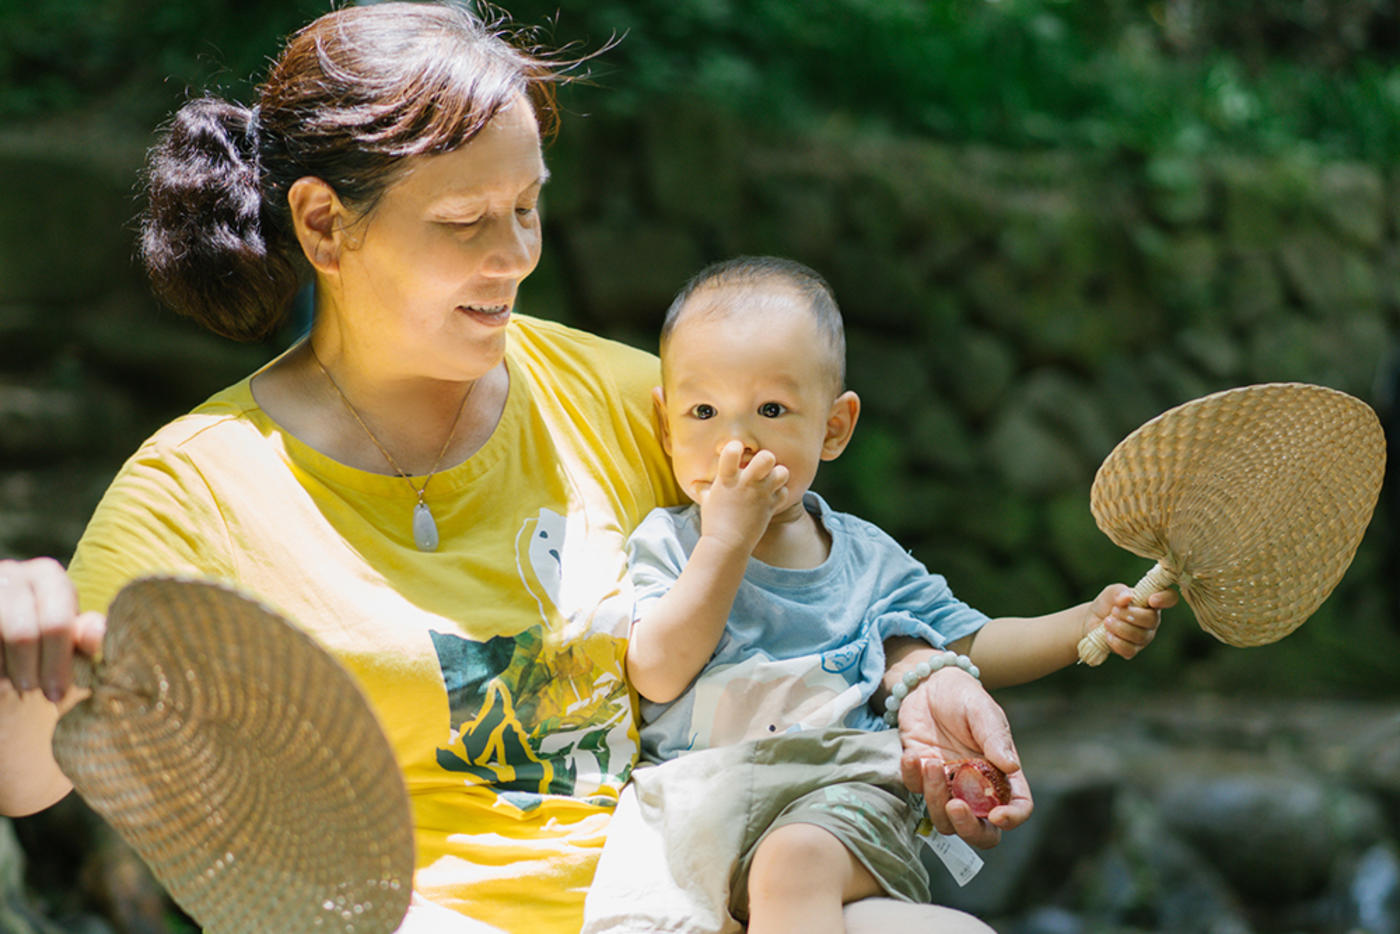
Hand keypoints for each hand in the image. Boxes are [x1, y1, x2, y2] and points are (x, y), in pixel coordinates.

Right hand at [0, 558, 103, 703]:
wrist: (2, 628)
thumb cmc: (40, 631)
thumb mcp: (67, 634)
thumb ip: (84, 636)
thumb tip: (97, 635)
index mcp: (47, 575)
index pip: (56, 623)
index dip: (58, 663)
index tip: (57, 692)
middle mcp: (13, 574)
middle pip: (23, 635)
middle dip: (31, 672)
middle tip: (34, 689)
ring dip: (9, 671)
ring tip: (17, 676)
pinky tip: (2, 667)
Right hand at [695, 441, 788, 553]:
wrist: (726, 545)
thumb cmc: (714, 522)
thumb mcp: (707, 501)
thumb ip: (706, 488)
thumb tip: (697, 484)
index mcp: (726, 479)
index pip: (732, 450)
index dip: (735, 447)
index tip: (734, 451)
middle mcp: (746, 483)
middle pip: (767, 457)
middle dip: (766, 458)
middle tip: (761, 467)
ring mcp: (760, 495)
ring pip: (782, 472)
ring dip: (778, 474)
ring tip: (770, 480)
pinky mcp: (770, 507)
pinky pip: (783, 492)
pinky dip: (779, 494)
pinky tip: (770, 497)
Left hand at [896, 667, 1031, 847]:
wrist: (927, 683)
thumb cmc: (963, 696)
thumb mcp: (982, 711)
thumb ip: (995, 737)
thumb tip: (1012, 766)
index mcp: (1002, 774)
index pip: (1017, 806)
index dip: (1012, 818)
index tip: (998, 816)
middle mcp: (977, 787)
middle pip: (980, 831)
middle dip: (968, 829)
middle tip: (955, 806)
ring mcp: (947, 785)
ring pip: (943, 818)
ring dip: (935, 798)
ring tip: (930, 762)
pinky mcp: (920, 775)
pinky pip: (915, 791)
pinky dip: (911, 778)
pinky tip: (911, 755)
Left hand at [1085, 583, 1175, 659]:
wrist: (1091, 621)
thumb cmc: (1107, 604)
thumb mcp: (1110, 593)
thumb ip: (1119, 592)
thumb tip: (1127, 597)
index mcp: (1151, 602)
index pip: (1170, 598)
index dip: (1165, 599)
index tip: (1151, 600)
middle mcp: (1152, 619)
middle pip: (1152, 620)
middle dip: (1131, 615)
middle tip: (1114, 611)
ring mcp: (1144, 636)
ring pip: (1140, 636)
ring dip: (1120, 628)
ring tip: (1107, 622)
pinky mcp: (1133, 649)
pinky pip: (1130, 650)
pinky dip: (1116, 642)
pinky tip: (1107, 634)